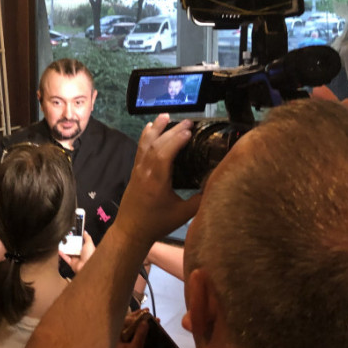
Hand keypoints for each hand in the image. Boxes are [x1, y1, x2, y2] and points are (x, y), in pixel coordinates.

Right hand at [58, 232, 94, 273]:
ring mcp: (76, 258)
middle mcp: (81, 254)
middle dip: (69, 243)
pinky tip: (60, 250)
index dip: (76, 239)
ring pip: (69, 252)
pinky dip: (62, 255)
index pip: (80, 242)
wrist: (88, 266)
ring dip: (65, 248)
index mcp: (86, 249)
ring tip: (61, 243)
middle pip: (73, 247)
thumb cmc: (90, 255)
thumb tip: (85, 232)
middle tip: (65, 238)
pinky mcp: (72, 263)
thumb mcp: (89, 243)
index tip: (72, 235)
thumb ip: (87, 237)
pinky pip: (66, 258)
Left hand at [112, 115, 200, 247]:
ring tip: (165, 116)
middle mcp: (145, 172)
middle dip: (171, 131)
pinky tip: (150, 128)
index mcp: (156, 181)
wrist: (130, 231)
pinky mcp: (135, 171)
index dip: (176, 140)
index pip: (164, 154)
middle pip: (157, 145)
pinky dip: (146, 137)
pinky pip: (140, 149)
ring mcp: (138, 170)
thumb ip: (199, 200)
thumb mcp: (182, 215)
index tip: (190, 130)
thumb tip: (216, 185)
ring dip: (156, 129)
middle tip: (187, 121)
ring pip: (145, 144)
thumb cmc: (156, 224)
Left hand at [115, 311, 151, 347]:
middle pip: (129, 326)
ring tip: (154, 319)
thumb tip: (144, 321)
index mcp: (117, 340)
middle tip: (149, 312)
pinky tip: (154, 329)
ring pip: (135, 331)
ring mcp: (127, 345)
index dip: (132, 316)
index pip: (123, 323)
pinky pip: (139, 337)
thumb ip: (139, 335)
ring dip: (144, 325)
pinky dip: (146, 333)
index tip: (143, 311)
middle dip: (139, 319)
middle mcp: (121, 341)